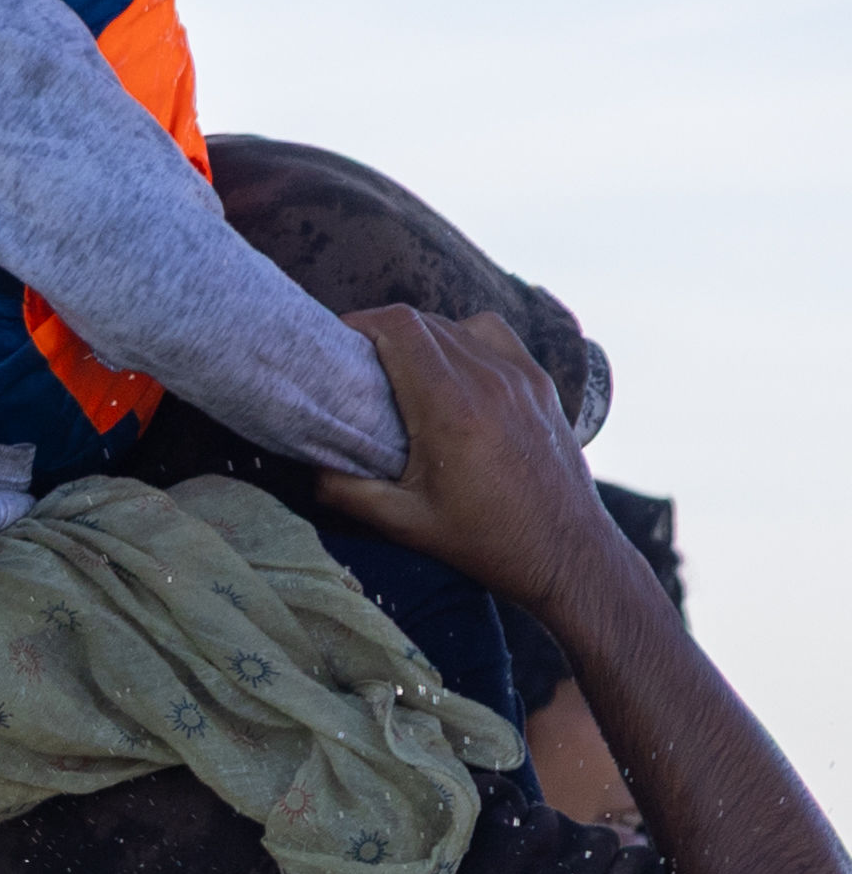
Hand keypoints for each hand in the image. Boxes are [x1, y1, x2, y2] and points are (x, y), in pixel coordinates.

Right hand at [318, 306, 625, 625]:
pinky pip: (495, 336)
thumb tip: (307, 466)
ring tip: (402, 367)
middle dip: (383, 333)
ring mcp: (521, 378)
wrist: (565, 551)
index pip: (400, 328)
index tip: (337, 341)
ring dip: (423, 335)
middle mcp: (488, 381)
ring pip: (459, 325)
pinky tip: (453, 368)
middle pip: (424, 322)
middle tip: (358, 363)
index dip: (360, 322)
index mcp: (450, 408)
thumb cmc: (484, 541)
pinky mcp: (540, 384)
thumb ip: (345, 490)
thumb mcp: (402, 523)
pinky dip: (464, 339)